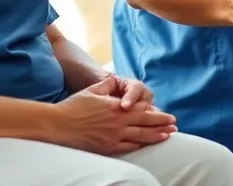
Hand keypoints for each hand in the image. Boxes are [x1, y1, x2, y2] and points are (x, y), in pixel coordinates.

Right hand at [50, 76, 176, 154]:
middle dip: (162, 125)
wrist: (58, 125)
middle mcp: (117, 122)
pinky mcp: (107, 148)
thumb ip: (109, 87)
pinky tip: (146, 145)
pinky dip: (140, 146)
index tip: (168, 115)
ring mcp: (113, 137)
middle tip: (174, 126)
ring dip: (156, 137)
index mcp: (115, 107)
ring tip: (167, 136)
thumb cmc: (74, 106)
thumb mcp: (93, 90)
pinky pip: (128, 148)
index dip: (157, 113)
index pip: (142, 110)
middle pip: (145, 124)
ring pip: (140, 137)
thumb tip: (118, 84)